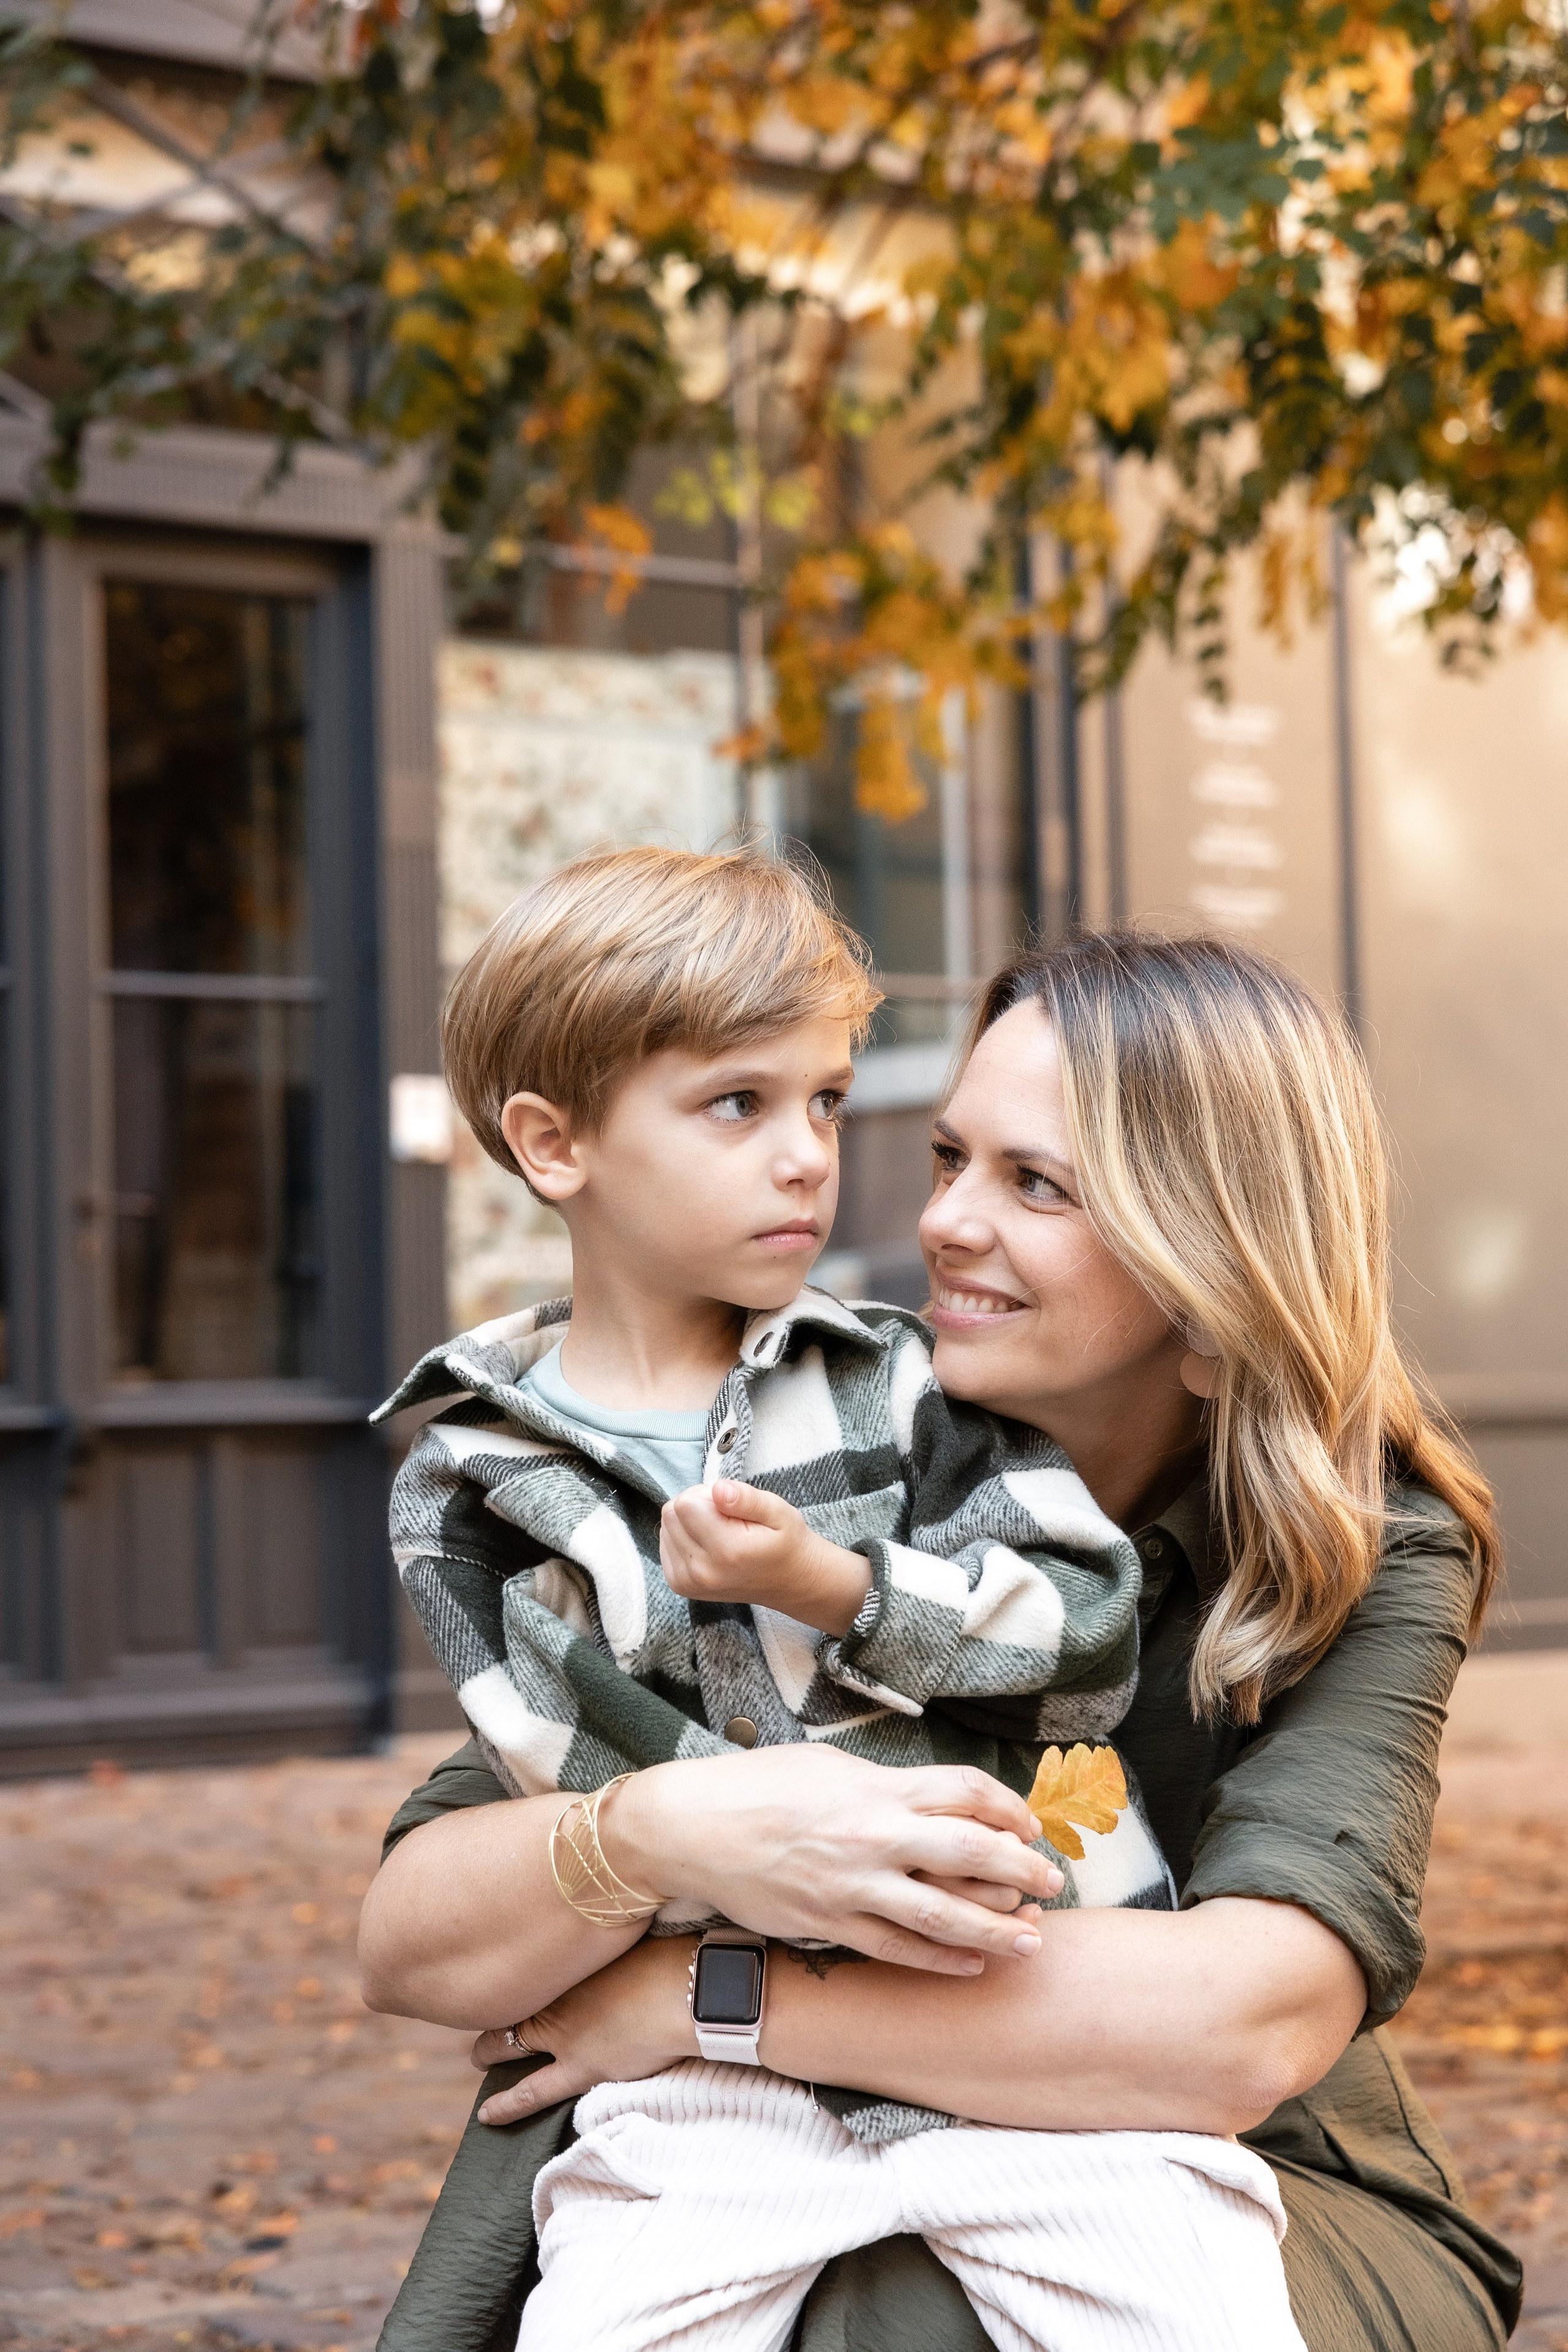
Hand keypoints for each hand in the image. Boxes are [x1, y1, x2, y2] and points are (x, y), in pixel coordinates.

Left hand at [469, 1933, 698, 2125]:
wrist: (688, 1988)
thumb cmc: (673, 1953)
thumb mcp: (634, 1933)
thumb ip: (611, 1939)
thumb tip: (613, 1923)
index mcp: (569, 1957)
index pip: (525, 1966)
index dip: (513, 1972)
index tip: (507, 1971)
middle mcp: (558, 1992)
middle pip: (510, 2001)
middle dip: (495, 2009)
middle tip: (481, 2009)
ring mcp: (564, 2032)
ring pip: (508, 2044)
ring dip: (491, 2052)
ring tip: (478, 2058)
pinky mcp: (580, 2068)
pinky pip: (532, 2092)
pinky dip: (506, 2105)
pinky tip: (487, 2116)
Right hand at [604, 1745, 1062, 1975]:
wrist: (689, 1827)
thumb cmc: (758, 1786)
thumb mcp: (828, 1767)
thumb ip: (884, 1784)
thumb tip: (934, 1800)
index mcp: (875, 1786)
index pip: (964, 1792)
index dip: (1006, 1809)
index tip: (1028, 1825)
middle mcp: (872, 1835)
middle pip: (970, 1853)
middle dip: (1021, 1870)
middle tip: (1052, 1882)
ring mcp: (851, 1885)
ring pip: (942, 1916)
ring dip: (995, 1930)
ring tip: (1032, 1941)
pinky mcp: (828, 1925)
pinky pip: (897, 1950)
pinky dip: (940, 1961)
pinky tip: (971, 1966)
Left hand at [660, 1480, 871, 1634]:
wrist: (789, 1581)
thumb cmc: (784, 1541)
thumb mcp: (778, 1511)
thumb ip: (747, 1498)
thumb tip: (718, 1490)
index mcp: (727, 1551)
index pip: (686, 1503)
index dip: (707, 1493)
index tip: (731, 1506)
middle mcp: (702, 1571)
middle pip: (671, 1513)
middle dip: (696, 1504)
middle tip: (727, 1517)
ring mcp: (688, 1582)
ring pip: (666, 1526)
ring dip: (689, 1521)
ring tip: (721, 1532)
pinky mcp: (680, 1584)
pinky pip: (665, 1542)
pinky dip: (684, 1536)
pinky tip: (709, 1544)